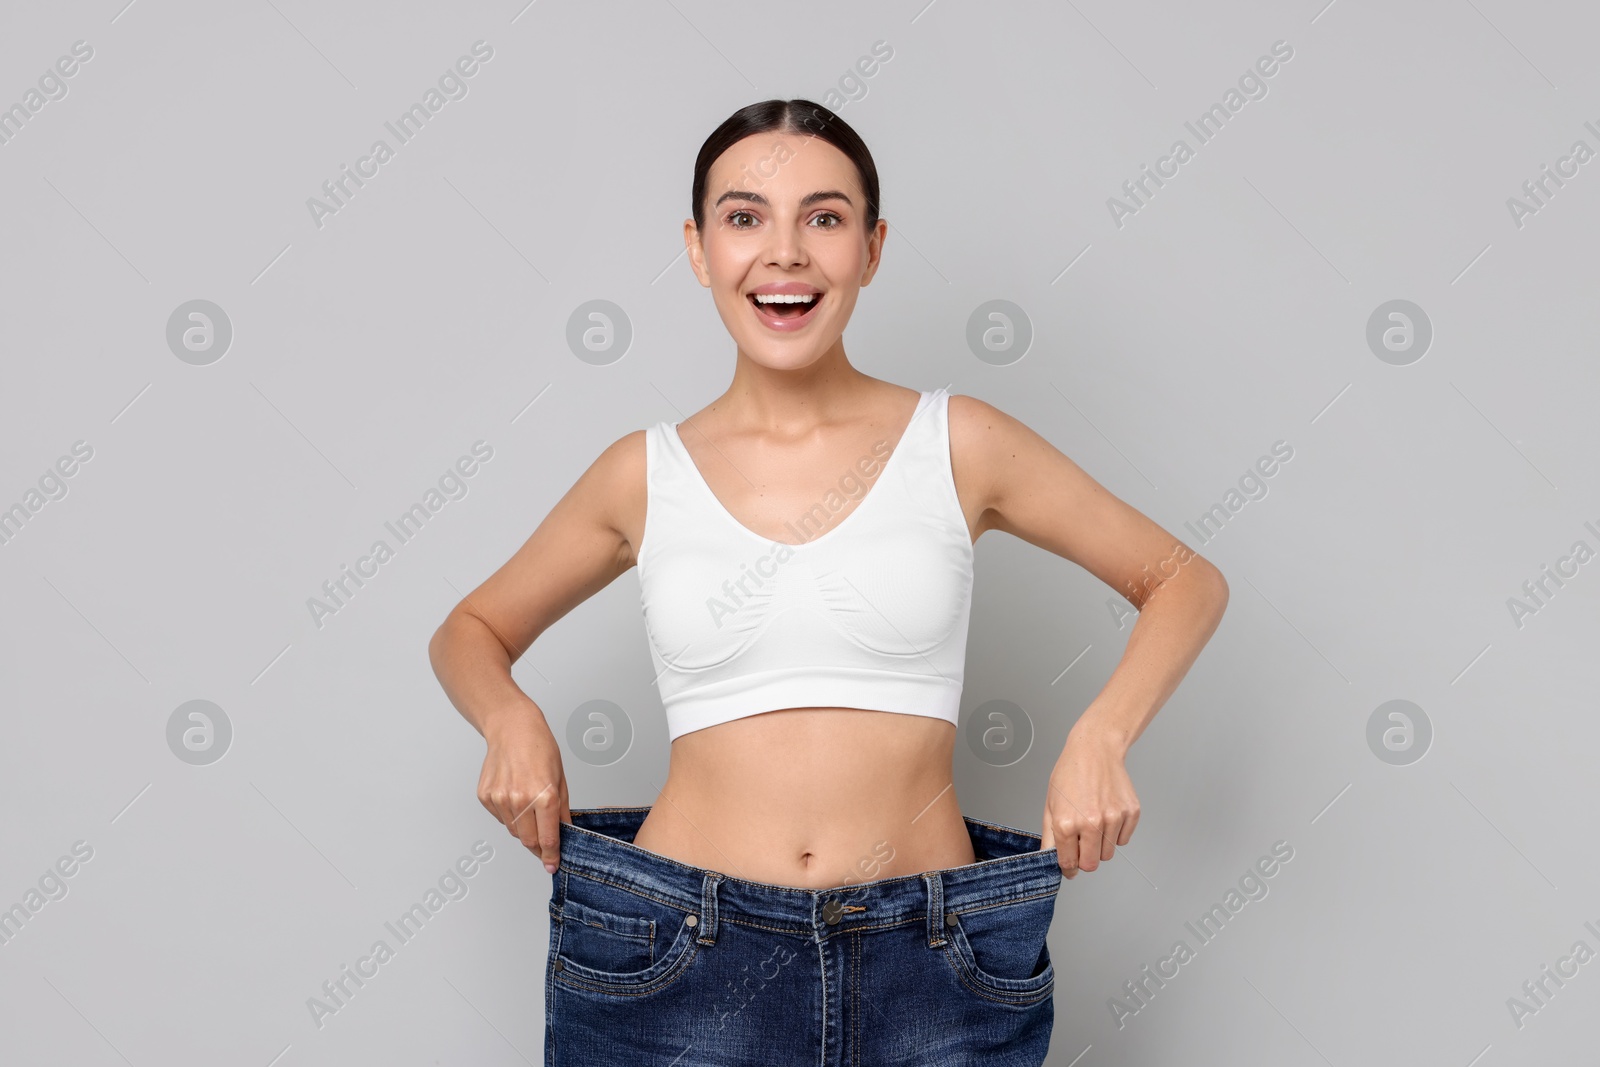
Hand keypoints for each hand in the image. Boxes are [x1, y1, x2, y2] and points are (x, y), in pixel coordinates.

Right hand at [478, 712, 569, 873]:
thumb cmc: (540, 749)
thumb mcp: (560, 779)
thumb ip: (562, 811)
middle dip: (538, 846)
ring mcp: (500, 799)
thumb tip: (564, 834)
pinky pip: (500, 818)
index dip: (550, 856)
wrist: (512, 729)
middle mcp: (520, 800)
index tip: (552, 865)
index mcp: (544, 796)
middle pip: (528, 840)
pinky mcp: (485, 797)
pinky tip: (514, 795)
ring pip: (513, 831)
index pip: (547, 839)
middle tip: (545, 845)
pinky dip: (509, 815)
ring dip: (523, 828)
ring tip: (529, 806)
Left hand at [1041, 725, 1139, 878]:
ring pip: (1108, 853)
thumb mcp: (1050, 805)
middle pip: (1092, 864)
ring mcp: (1114, 818)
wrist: (1095, 750)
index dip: (1069, 867)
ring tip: (1094, 822)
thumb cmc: (1070, 774)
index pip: (1070, 863)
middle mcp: (1091, 823)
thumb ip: (1050, 837)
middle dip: (1085, 859)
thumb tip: (1051, 860)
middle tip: (1081, 843)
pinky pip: (1123, 840)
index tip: (1070, 866)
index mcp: (1067, 823)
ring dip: (1100, 845)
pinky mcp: (1131, 813)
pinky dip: (1116, 834)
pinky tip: (1107, 814)